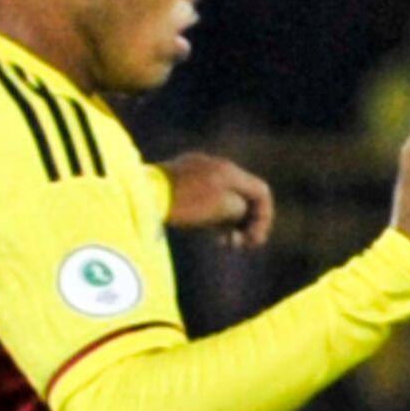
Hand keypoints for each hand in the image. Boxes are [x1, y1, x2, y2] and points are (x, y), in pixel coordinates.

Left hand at [161, 153, 275, 248]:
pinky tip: (207, 228)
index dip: (264, 218)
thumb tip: (242, 212)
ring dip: (229, 220)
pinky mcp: (180, 177)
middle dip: (246, 222)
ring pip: (225, 196)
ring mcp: (197, 169)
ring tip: (223, 241)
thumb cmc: (185, 203)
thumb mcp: (223, 209)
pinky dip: (212, 213)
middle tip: (240, 245)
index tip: (255, 240)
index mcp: (229, 170)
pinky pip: (207, 195)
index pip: (262, 192)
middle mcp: (216, 165)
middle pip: (244, 195)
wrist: (145, 194)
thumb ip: (241, 209)